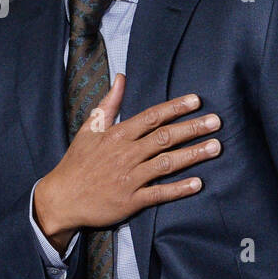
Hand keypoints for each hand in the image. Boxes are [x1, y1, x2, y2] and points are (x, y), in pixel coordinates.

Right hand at [34, 74, 221, 248]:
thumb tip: (121, 77)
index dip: (175, 108)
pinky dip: (179, 189)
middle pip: (164, 138)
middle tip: (217, 121)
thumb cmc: (77, 162)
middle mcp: (125, 154)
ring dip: (193, 155)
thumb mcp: (90, 129)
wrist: (61, 199)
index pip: (151, 117)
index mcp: (117, 135)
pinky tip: (198, 183)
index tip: (196, 101)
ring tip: (216, 147)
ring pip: (166, 163)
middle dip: (192, 128)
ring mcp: (129, 178)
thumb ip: (109, 103)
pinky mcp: (131, 200)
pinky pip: (159, 193)